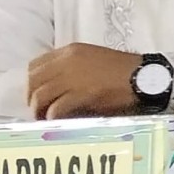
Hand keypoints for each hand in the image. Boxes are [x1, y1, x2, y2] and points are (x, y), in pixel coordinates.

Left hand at [27, 43, 145, 118]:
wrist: (142, 77)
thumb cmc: (121, 69)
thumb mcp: (92, 58)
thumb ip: (72, 66)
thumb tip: (55, 83)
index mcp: (69, 51)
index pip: (35, 65)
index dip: (32, 81)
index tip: (36, 92)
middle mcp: (66, 62)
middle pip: (33, 81)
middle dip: (31, 97)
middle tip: (37, 110)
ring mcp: (72, 79)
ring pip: (40, 96)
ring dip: (38, 110)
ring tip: (44, 119)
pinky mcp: (81, 95)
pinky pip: (55, 108)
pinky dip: (52, 117)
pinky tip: (56, 122)